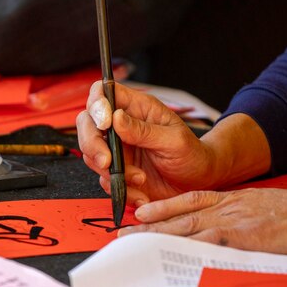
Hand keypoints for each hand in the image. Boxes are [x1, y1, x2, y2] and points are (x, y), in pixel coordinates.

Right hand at [76, 81, 270, 205]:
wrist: (199, 183)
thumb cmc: (192, 154)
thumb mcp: (174, 140)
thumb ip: (143, 130)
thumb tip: (116, 117)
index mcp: (136, 108)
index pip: (103, 93)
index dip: (97, 105)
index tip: (104, 124)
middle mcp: (121, 126)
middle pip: (87, 123)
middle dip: (92, 144)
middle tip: (106, 161)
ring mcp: (117, 149)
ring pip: (90, 154)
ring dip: (110, 171)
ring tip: (139, 179)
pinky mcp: (117, 171)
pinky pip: (104, 179)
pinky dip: (119, 189)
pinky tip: (141, 193)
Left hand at [119, 185, 286, 254]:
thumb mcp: (258, 205)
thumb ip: (236, 213)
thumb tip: (220, 227)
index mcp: (228, 199)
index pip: (187, 201)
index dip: (161, 207)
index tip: (140, 212)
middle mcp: (223, 208)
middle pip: (177, 215)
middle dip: (147, 224)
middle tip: (122, 231)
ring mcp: (229, 221)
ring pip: (183, 227)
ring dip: (155, 236)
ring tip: (131, 242)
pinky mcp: (238, 237)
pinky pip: (203, 243)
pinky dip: (182, 248)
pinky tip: (165, 253)